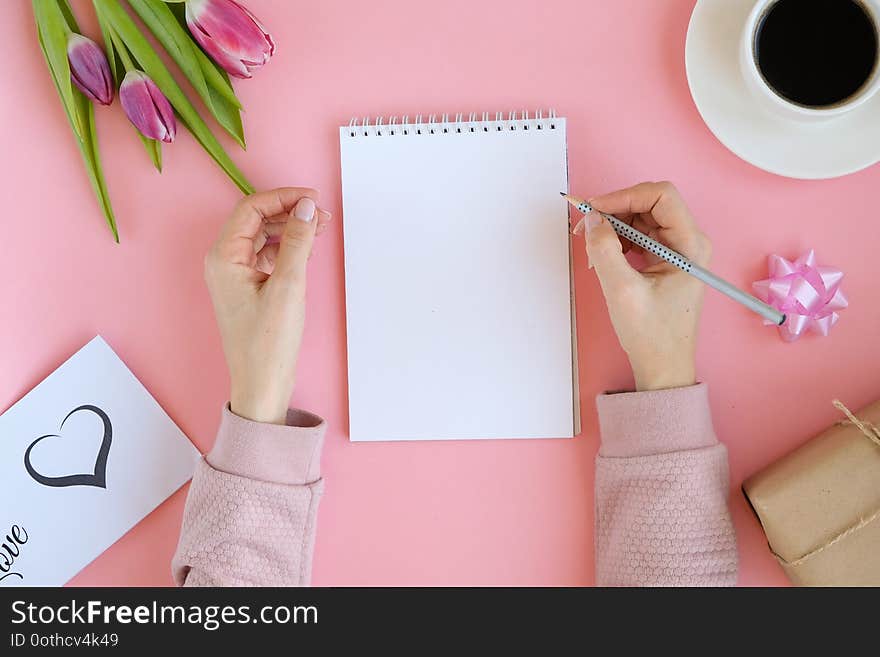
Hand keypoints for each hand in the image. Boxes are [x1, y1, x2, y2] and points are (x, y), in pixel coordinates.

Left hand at [205, 188, 330, 423]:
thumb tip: (307, 208)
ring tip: (320, 229)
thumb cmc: (268, 342)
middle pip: (256, 220)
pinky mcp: (247, 288)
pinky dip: (287, 247)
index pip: (252, 209)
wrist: (261, 383)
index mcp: (224, 257)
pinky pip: (266, 255)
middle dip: (289, 212)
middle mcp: (223, 262)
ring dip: (290, 229)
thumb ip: (298, 242)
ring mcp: (234, 275)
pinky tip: (307, 249)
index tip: (314, 199)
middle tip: (322, 214)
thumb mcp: (289, 286)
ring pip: (263, 236)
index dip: (284, 198)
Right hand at [574, 182, 710, 391]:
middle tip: (585, 226)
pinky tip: (602, 257)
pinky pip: (638, 236)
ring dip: (613, 226)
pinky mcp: (664, 261)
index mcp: (690, 245)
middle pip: (649, 204)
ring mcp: (676, 251)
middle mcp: (688, 242)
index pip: (661, 195)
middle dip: (614, 210)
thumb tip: (592, 219)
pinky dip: (617, 240)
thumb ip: (604, 250)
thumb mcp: (622, 291)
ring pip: (640, 219)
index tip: (594, 209)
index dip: (625, 196)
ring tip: (591, 246)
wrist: (663, 366)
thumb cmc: (652, 334)